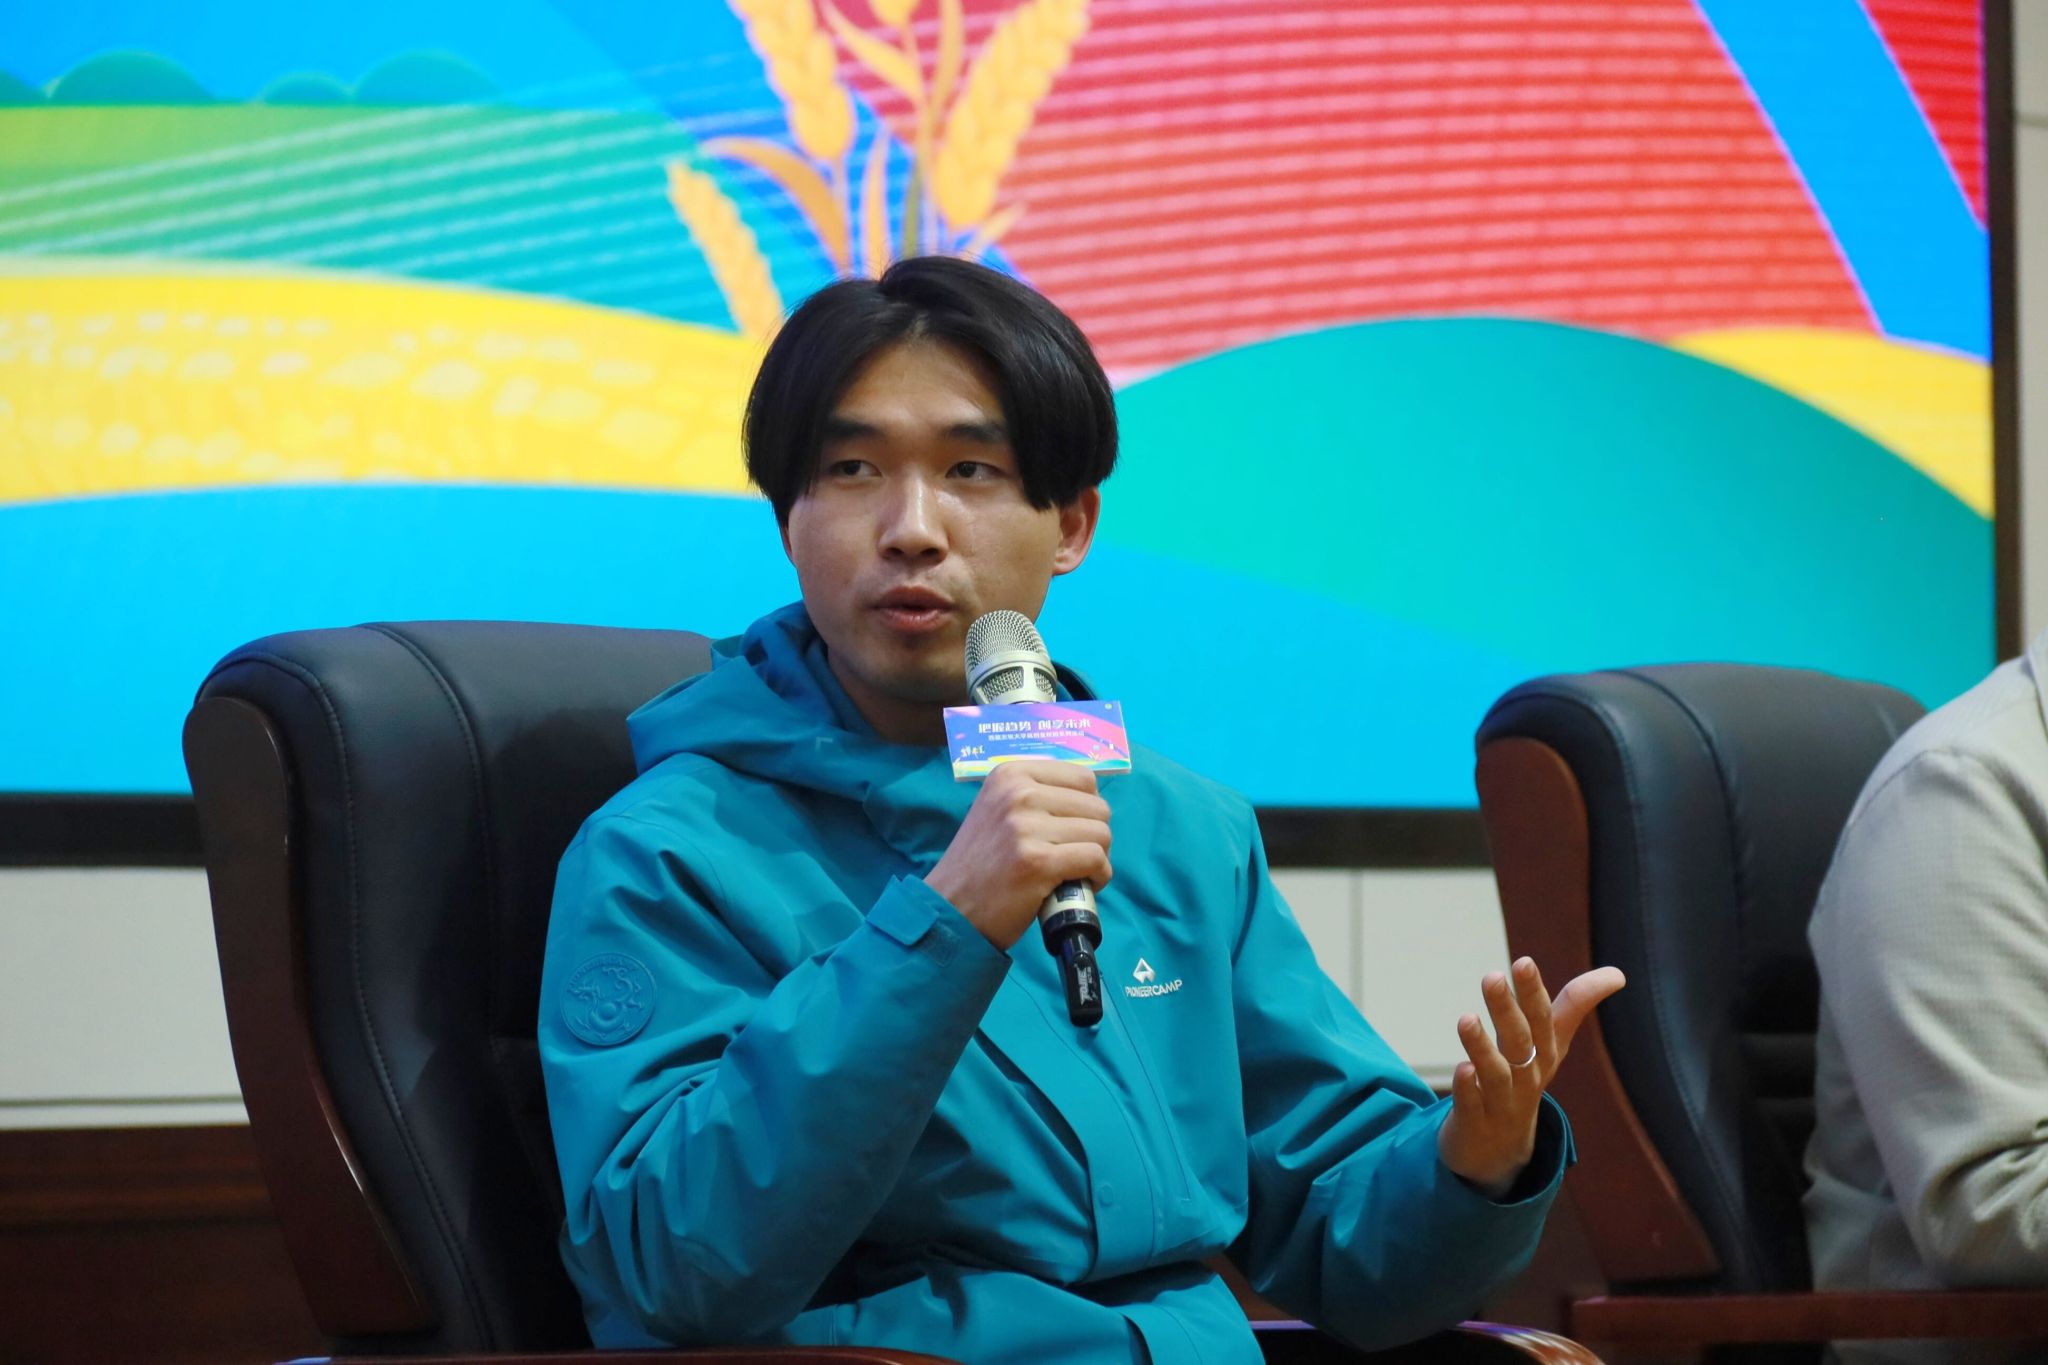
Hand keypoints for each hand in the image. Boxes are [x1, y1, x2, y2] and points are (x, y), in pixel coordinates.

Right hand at [926, 760, 1111, 950]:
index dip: (1089, 807)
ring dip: (1097, 858)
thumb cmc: (982, 862)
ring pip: (1101, 834)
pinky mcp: (1037, 862)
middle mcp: (1018, 793)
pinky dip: (1099, 876)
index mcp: (1011, 774)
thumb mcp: (999, 809)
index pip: (1084, 777)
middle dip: (1095, 835)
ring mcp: (1027, 827)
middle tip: (1072, 856)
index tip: (1073, 830)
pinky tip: (1083, 885)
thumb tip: (1092, 797)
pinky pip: (1096, 860)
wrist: (952, 908)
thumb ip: (1038, 795)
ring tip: (1073, 872)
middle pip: (1098, 807)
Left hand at [1436, 957, 1626, 1195]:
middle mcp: (1528, 1077)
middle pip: (1520, 1042)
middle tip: (1491, 977)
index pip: (1545, 1019)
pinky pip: (1473, 1106)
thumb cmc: (1523, 1081)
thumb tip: (1618, 973)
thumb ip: (1575, 1006)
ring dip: (1481, 1047)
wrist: (1500, 1151)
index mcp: (1545, 1053)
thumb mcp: (1551, 1045)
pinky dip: (1468, 1089)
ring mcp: (1502, 1103)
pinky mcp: (1475, 1123)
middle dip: (1508, 1010)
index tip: (1524, 961)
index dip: (1534, 992)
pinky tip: (1460, 1071)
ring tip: (1466, 1019)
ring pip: (1495, 1074)